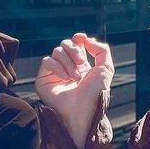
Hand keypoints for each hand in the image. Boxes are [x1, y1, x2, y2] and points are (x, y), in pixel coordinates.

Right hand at [34, 33, 113, 148]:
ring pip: (57, 51)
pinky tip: (65, 79)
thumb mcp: (105, 69)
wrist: (82, 110)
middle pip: (66, 43)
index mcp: (82, 64)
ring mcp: (55, 72)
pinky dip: (57, 67)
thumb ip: (101, 50)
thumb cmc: (95, 92)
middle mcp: (68, 66)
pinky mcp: (44, 78)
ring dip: (68, 63)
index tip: (81, 38)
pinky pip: (47, 61)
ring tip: (75, 78)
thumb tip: (86, 39)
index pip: (76, 43)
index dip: (78, 38)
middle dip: (75, 50)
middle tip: (81, 63)